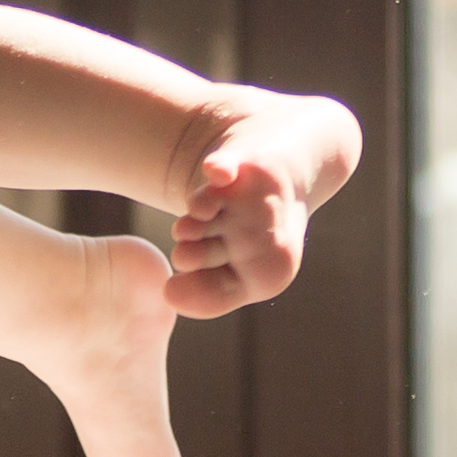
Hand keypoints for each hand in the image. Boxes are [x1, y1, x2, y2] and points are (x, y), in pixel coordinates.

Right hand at [166, 92, 366, 315]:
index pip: (204, 293)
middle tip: (215, 237)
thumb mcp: (234, 271)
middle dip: (186, 250)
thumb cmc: (251, 227)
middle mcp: (266, 239)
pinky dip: (221, 170)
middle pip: (188, 256)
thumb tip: (169, 294)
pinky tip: (220, 174)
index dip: (194, 282)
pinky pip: (227, 168)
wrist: (287, 166)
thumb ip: (206, 296)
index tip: (214, 268)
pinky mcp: (244, 160)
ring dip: (189, 217)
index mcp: (268, 273)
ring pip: (192, 216)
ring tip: (214, 212)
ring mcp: (254, 199)